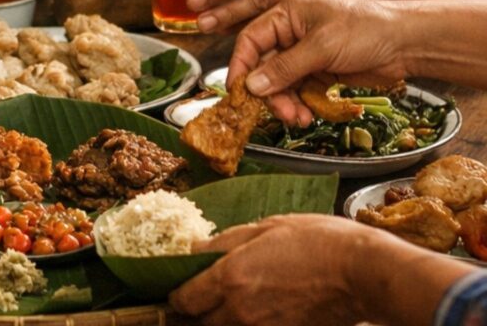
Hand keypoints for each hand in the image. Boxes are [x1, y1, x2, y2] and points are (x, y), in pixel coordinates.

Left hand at [169, 215, 373, 325]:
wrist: (363, 272)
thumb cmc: (317, 241)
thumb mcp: (265, 227)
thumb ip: (223, 243)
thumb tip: (194, 252)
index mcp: (230, 278)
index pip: (183, 300)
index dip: (180, 295)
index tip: (186, 288)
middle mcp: (240, 311)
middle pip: (201, 323)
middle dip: (201, 311)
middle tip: (211, 295)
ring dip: (224, 321)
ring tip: (242, 301)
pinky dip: (250, 325)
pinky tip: (265, 310)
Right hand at [227, 0, 408, 125]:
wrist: (408, 43)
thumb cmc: (367, 30)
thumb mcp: (321, 47)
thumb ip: (284, 68)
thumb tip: (252, 86)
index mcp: (287, 14)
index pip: (250, 40)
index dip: (240, 66)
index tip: (238, 91)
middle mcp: (291, 32)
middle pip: (264, 67)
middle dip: (270, 92)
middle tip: (280, 112)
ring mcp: (305, 53)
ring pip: (280, 83)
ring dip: (286, 103)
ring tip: (298, 118)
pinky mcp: (319, 70)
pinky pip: (299, 91)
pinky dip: (300, 104)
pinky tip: (308, 115)